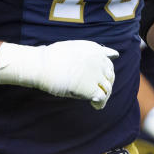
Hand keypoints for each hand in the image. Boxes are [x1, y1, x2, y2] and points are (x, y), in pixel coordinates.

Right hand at [0, 40, 118, 108]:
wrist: (43, 65)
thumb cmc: (51, 57)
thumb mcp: (72, 48)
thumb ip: (86, 52)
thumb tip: (96, 59)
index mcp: (94, 49)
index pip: (109, 62)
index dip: (106, 72)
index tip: (104, 78)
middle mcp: (99, 61)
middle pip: (110, 76)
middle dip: (106, 83)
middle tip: (100, 91)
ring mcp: (96, 75)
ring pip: (107, 88)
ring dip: (103, 94)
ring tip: (96, 100)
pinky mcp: (91, 88)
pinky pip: (102, 98)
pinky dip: (100, 103)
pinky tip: (94, 105)